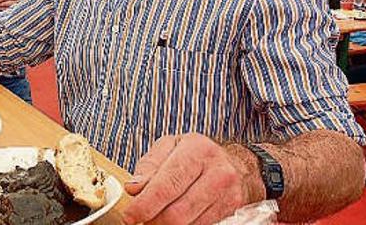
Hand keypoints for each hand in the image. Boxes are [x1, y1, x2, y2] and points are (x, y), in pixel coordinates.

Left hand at [123, 133, 253, 224]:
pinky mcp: (232, 212)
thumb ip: (148, 166)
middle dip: (153, 220)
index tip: (129, 216)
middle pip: (176, 213)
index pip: (165, 186)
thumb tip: (133, 188)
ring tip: (157, 216)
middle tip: (141, 218)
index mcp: (197, 151)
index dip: (143, 206)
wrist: (237, 164)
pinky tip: (174, 219)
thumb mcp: (170, 147)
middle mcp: (217, 173)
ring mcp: (227, 194)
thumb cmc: (197, 154)